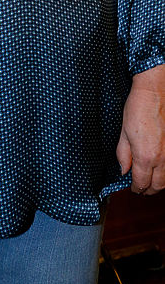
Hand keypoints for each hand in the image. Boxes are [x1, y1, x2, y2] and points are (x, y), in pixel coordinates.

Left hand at [117, 65, 164, 193]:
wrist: (155, 92)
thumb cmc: (138, 108)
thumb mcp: (124, 132)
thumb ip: (123, 154)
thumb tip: (123, 170)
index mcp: (145, 156)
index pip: (141, 183)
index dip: (136, 188)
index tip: (133, 189)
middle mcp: (162, 159)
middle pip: (158, 186)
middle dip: (148, 190)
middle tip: (141, 189)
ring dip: (159, 183)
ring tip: (151, 180)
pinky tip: (160, 168)